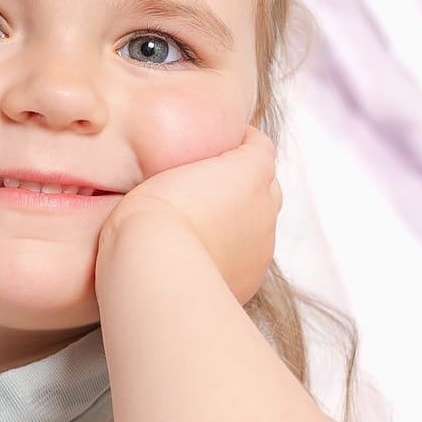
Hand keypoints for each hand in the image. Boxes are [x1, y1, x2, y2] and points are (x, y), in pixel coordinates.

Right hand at [95, 126, 281, 304]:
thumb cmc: (154, 212)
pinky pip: (248, 258)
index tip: (217, 144)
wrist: (159, 268)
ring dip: (241, 220)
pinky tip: (204, 254)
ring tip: (205, 224)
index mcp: (252, 171)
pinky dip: (233, 252)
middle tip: (212, 185)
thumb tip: (186, 171)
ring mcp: (262, 245)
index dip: (239, 143)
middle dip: (247, 182)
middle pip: (267, 186)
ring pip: (259, 224)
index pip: (258, 146)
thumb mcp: (162, 169)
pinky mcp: (251, 278)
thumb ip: (187, 164)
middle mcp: (266, 206)